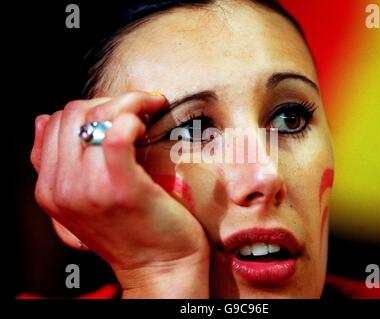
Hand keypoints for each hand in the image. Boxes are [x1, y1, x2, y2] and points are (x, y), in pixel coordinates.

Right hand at [30, 92, 209, 297]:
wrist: (161, 267)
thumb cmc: (134, 231)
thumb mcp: (84, 200)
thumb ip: (61, 165)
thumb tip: (42, 120)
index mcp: (50, 189)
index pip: (55, 122)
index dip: (89, 108)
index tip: (120, 111)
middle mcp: (62, 188)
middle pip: (73, 113)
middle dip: (109, 101)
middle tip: (139, 107)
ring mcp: (89, 188)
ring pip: (95, 117)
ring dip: (129, 103)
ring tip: (149, 110)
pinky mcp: (121, 187)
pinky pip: (116, 135)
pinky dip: (132, 118)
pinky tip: (146, 124)